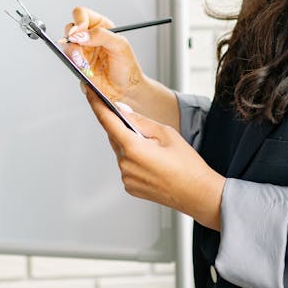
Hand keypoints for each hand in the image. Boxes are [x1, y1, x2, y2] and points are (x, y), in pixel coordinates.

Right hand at [62, 6, 144, 103]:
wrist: (125, 90)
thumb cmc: (128, 68)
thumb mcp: (120, 46)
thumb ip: (101, 35)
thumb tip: (81, 34)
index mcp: (101, 26)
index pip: (82, 14)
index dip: (78, 21)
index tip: (80, 32)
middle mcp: (89, 37)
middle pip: (69, 28)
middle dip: (72, 38)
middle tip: (80, 48)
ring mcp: (82, 51)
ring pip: (66, 45)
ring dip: (73, 53)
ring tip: (85, 62)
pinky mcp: (78, 64)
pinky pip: (68, 60)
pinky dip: (74, 64)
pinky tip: (85, 69)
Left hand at [83, 87, 224, 230]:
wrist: (198, 194)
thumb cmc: (187, 166)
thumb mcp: (166, 133)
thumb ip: (140, 121)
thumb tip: (121, 111)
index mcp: (132, 148)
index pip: (107, 121)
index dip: (96, 104)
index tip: (88, 92)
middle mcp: (125, 164)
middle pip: (114, 136)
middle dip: (122, 126)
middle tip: (141, 124)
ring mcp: (126, 178)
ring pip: (121, 151)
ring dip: (130, 144)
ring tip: (155, 148)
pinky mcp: (130, 186)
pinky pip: (127, 165)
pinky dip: (134, 158)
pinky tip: (153, 161)